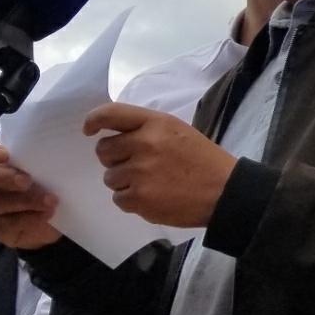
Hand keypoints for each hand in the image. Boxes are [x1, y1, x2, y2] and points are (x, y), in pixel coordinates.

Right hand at [0, 145, 63, 249]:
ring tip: (49, 201)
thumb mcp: (46, 174)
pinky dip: (29, 219)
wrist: (48, 223)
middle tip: (27, 181)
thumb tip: (61, 154)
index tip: (5, 155)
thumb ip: (41, 164)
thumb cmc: (44, 190)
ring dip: (25, 201)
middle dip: (3, 176)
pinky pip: (7, 224)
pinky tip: (45, 215)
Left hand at [85, 103, 236, 227]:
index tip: (89, 130)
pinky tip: (154, 197)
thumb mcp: (178, 131)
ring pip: (110, 177)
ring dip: (125, 182)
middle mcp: (144, 144)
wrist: (225, 192)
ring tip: (151, 183)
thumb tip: (115, 137)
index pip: (111, 114)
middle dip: (114, 159)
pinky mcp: (139, 198)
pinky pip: (118, 199)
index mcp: (156, 123)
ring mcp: (140, 172)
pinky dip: (132, 200)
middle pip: (104, 150)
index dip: (94, 120)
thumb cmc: (203, 160)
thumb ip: (147, 130)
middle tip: (136, 165)